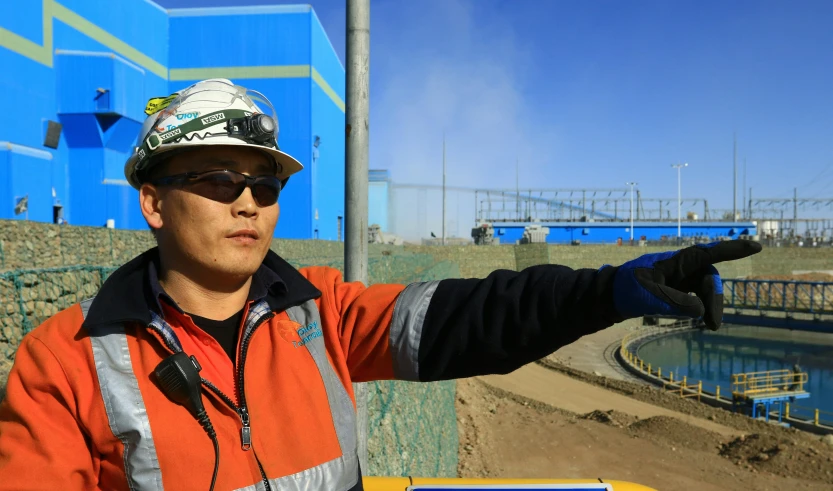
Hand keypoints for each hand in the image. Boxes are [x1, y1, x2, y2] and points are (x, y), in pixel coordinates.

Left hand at [606, 240, 761, 329]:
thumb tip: (701, 310)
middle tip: (714, 324)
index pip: (707, 253)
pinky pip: (697, 294)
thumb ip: (675, 303)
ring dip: (711, 305)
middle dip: (716, 298)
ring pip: (704, 287)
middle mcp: (680, 267)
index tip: (756, 246)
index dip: (733, 249)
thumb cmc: (627, 290)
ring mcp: (678, 278)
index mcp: (675, 262)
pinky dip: (702, 306)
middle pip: (709, 277)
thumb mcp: (650, 297)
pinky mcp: (675, 289)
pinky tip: (702, 319)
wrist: (609, 296)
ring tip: (710, 325)